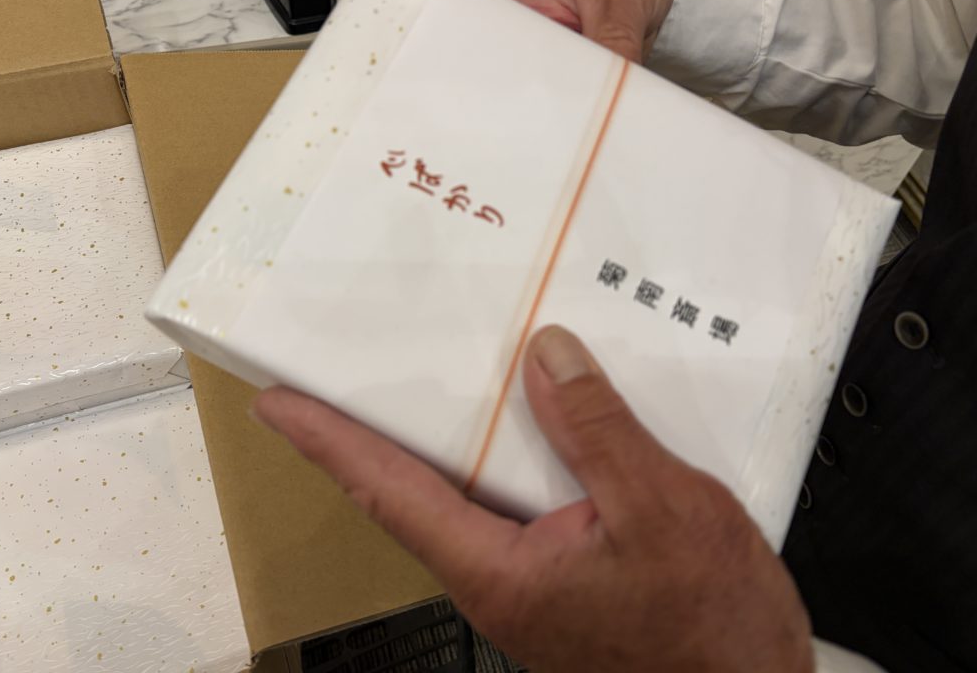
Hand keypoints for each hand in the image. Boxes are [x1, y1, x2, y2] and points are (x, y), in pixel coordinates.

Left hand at [254, 326, 812, 671]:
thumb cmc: (711, 631)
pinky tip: (526, 423)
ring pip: (464, 497)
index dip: (327, 440)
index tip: (278, 402)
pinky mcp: (560, 576)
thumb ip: (596, 429)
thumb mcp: (661, 509)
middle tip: (331, 379)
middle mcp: (496, 577)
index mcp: (498, 567)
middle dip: (365, 435)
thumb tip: (545, 357)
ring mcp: (527, 581)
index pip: (389, 489)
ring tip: (416, 383)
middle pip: (411, 493)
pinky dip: (502, 455)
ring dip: (435, 441)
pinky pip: (511, 503)